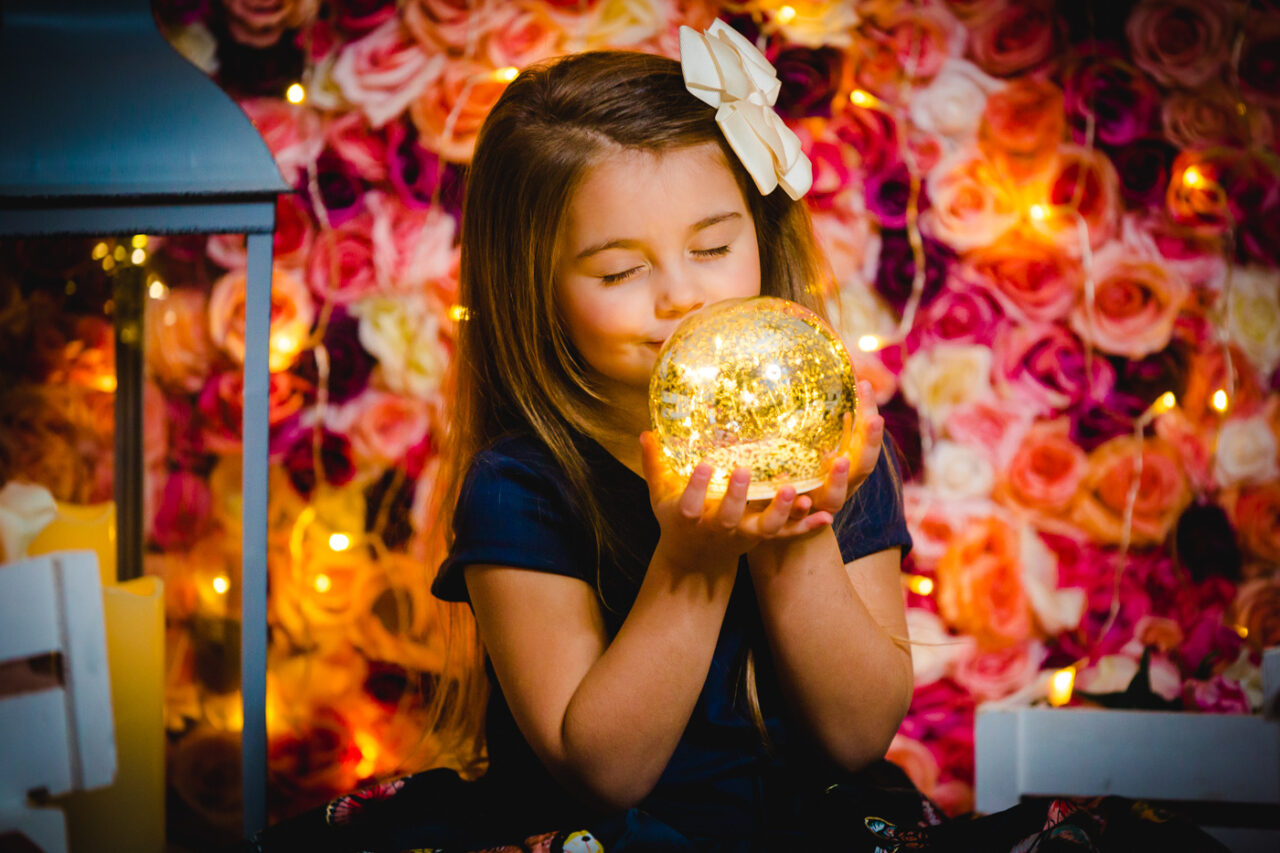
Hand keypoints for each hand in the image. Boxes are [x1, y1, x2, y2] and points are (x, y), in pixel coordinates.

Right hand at [639, 431, 832, 570]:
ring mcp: (742, 536)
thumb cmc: (677, 520)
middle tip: (745, 471)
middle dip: (737, 496)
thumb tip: (646, 431)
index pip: (691, 504)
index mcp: (689, 517)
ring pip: (764, 528)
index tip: (705, 465)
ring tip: (796, 492)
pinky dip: (807, 528)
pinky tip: (827, 516)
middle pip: (728, 517)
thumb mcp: (660, 495)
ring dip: (781, 512)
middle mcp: (717, 529)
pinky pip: (787, 535)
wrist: (695, 561)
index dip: (697, 487)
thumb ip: (655, 464)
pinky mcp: (762, 539)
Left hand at [801, 379, 884, 516]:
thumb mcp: (812, 443)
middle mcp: (844, 485)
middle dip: (870, 442)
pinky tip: (804, 504)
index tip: (864, 385)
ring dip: (839, 479)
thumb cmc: (805, 472)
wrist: (788, 519)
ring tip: (840, 461)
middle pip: (864, 465)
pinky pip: (806, 522)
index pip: (865, 434)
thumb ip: (821, 420)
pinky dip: (806, 515)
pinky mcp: (802, 524)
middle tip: (874, 419)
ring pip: (836, 497)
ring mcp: (824, 506)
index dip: (868, 412)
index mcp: (850, 462)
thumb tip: (826, 379)